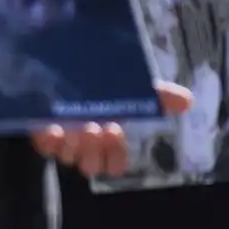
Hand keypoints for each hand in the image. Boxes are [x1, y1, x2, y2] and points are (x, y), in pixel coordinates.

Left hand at [32, 82, 191, 177]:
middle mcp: (86, 143)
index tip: (115, 133)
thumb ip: (157, 95)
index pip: (116, 162)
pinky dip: (49, 140)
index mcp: (109, 137)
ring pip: (68, 157)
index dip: (115, 154)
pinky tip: (52, 128)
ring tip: (74, 127)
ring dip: (72, 145)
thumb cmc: (100, 82)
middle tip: (95, 129)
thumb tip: (188, 100)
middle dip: (94, 150)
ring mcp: (63, 140)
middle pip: (91, 164)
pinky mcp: (40, 133)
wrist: (63, 65)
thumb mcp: (131, 85)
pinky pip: (45, 147)